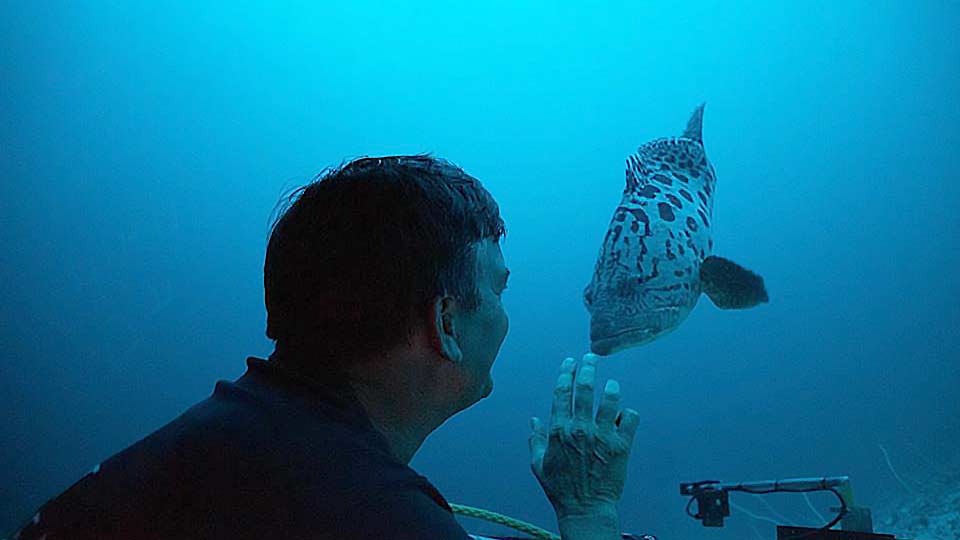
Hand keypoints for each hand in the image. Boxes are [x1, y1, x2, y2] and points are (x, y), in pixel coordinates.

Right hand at [529, 354, 639, 519]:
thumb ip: (536, 440)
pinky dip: (628, 414)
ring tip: (612, 384)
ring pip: (610, 400)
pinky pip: (629, 419)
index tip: (570, 362)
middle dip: (588, 369)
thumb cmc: (560, 489)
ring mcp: (602, 436)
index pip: (562, 392)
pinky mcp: (621, 445)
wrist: (585, 509)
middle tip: (592, 358)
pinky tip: (624, 415)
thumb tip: (534, 420)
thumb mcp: (538, 465)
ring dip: (611, 388)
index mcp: (559, 430)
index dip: (566, 373)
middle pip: (585, 389)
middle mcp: (580, 428)